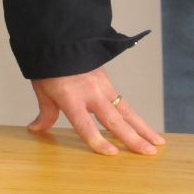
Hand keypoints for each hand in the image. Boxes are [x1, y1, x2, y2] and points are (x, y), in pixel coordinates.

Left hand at [28, 67, 164, 154]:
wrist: (58, 40)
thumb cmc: (47, 67)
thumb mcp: (42, 90)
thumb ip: (46, 112)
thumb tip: (36, 129)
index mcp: (69, 97)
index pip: (84, 124)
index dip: (97, 140)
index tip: (112, 154)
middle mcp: (89, 92)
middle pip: (113, 119)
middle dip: (133, 138)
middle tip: (149, 153)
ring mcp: (102, 85)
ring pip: (126, 110)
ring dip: (143, 128)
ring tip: (157, 143)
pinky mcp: (107, 80)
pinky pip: (122, 102)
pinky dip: (134, 116)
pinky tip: (144, 128)